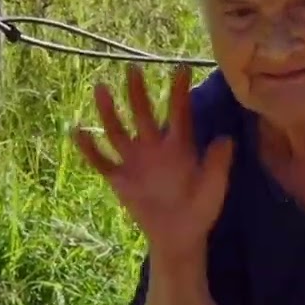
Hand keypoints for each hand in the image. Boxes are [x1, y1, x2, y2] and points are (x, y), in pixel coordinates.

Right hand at [72, 65, 234, 257]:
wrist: (179, 236)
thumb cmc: (200, 209)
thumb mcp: (214, 188)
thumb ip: (218, 164)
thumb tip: (226, 138)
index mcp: (180, 147)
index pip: (179, 113)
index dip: (179, 92)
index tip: (182, 68)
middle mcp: (154, 148)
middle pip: (144, 114)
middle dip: (138, 92)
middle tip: (133, 68)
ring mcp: (135, 162)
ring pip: (118, 131)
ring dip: (109, 111)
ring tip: (100, 89)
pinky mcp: (121, 179)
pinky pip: (102, 161)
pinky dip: (90, 148)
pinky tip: (78, 131)